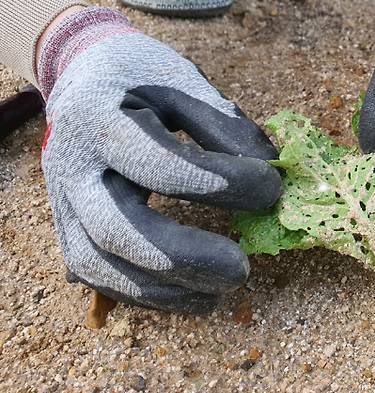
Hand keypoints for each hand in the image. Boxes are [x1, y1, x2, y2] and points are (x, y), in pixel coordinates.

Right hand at [38, 8, 280, 312]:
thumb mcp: (183, 82)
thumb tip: (273, 173)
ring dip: (165, 290)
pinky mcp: (69, 231)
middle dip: (184, 257)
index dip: (220, 184)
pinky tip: (192, 296)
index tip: (271, 190)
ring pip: (102, 266)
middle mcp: (71, 166)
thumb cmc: (140, 77)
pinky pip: (101, 277)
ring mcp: (63, 204)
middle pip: (117, 230)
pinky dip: (148, 295)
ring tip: (221, 291)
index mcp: (99, 118)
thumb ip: (224, 126)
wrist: (84, 78)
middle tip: (242, 269)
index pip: (158, 163)